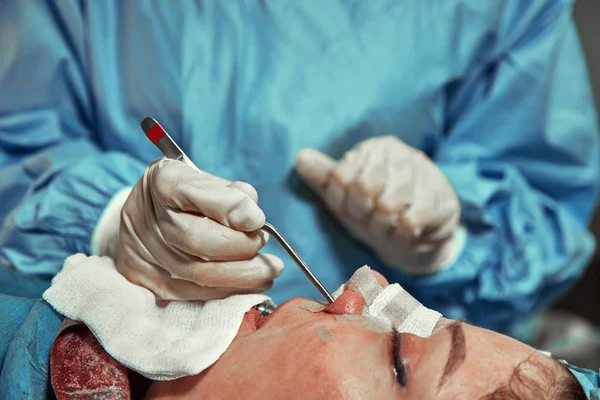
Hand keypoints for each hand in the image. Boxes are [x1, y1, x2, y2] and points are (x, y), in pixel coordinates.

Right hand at [117, 158, 282, 299]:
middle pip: (196, 239)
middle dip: (241, 246)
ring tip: (268, 270)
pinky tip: (249, 283)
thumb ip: (230, 193)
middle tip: (263, 243)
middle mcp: (146, 217)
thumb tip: (252, 218)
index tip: (257, 220)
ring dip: (242, 276)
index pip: (193, 192)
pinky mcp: (149, 282)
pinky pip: (194, 294)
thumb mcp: (208, 180)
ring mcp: (143, 254)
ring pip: (198, 274)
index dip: (228, 208)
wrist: (145, 219)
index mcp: (163, 181)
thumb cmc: (185, 197)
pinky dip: (228, 290)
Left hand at [295, 136, 459, 273]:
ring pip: (387, 205)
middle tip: (373, 219)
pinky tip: (406, 230)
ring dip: (383, 226)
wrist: (420, 232)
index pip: (342, 177)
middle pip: (364, 189)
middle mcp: (398, 153)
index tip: (355, 210)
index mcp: (372, 149)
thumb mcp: (347, 196)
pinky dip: (402, 233)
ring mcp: (422, 172)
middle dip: (364, 215)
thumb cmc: (378, 211)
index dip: (344, 203)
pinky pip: (409, 221)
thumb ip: (324, 178)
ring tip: (390, 225)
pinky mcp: (440, 196)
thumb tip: (300, 158)